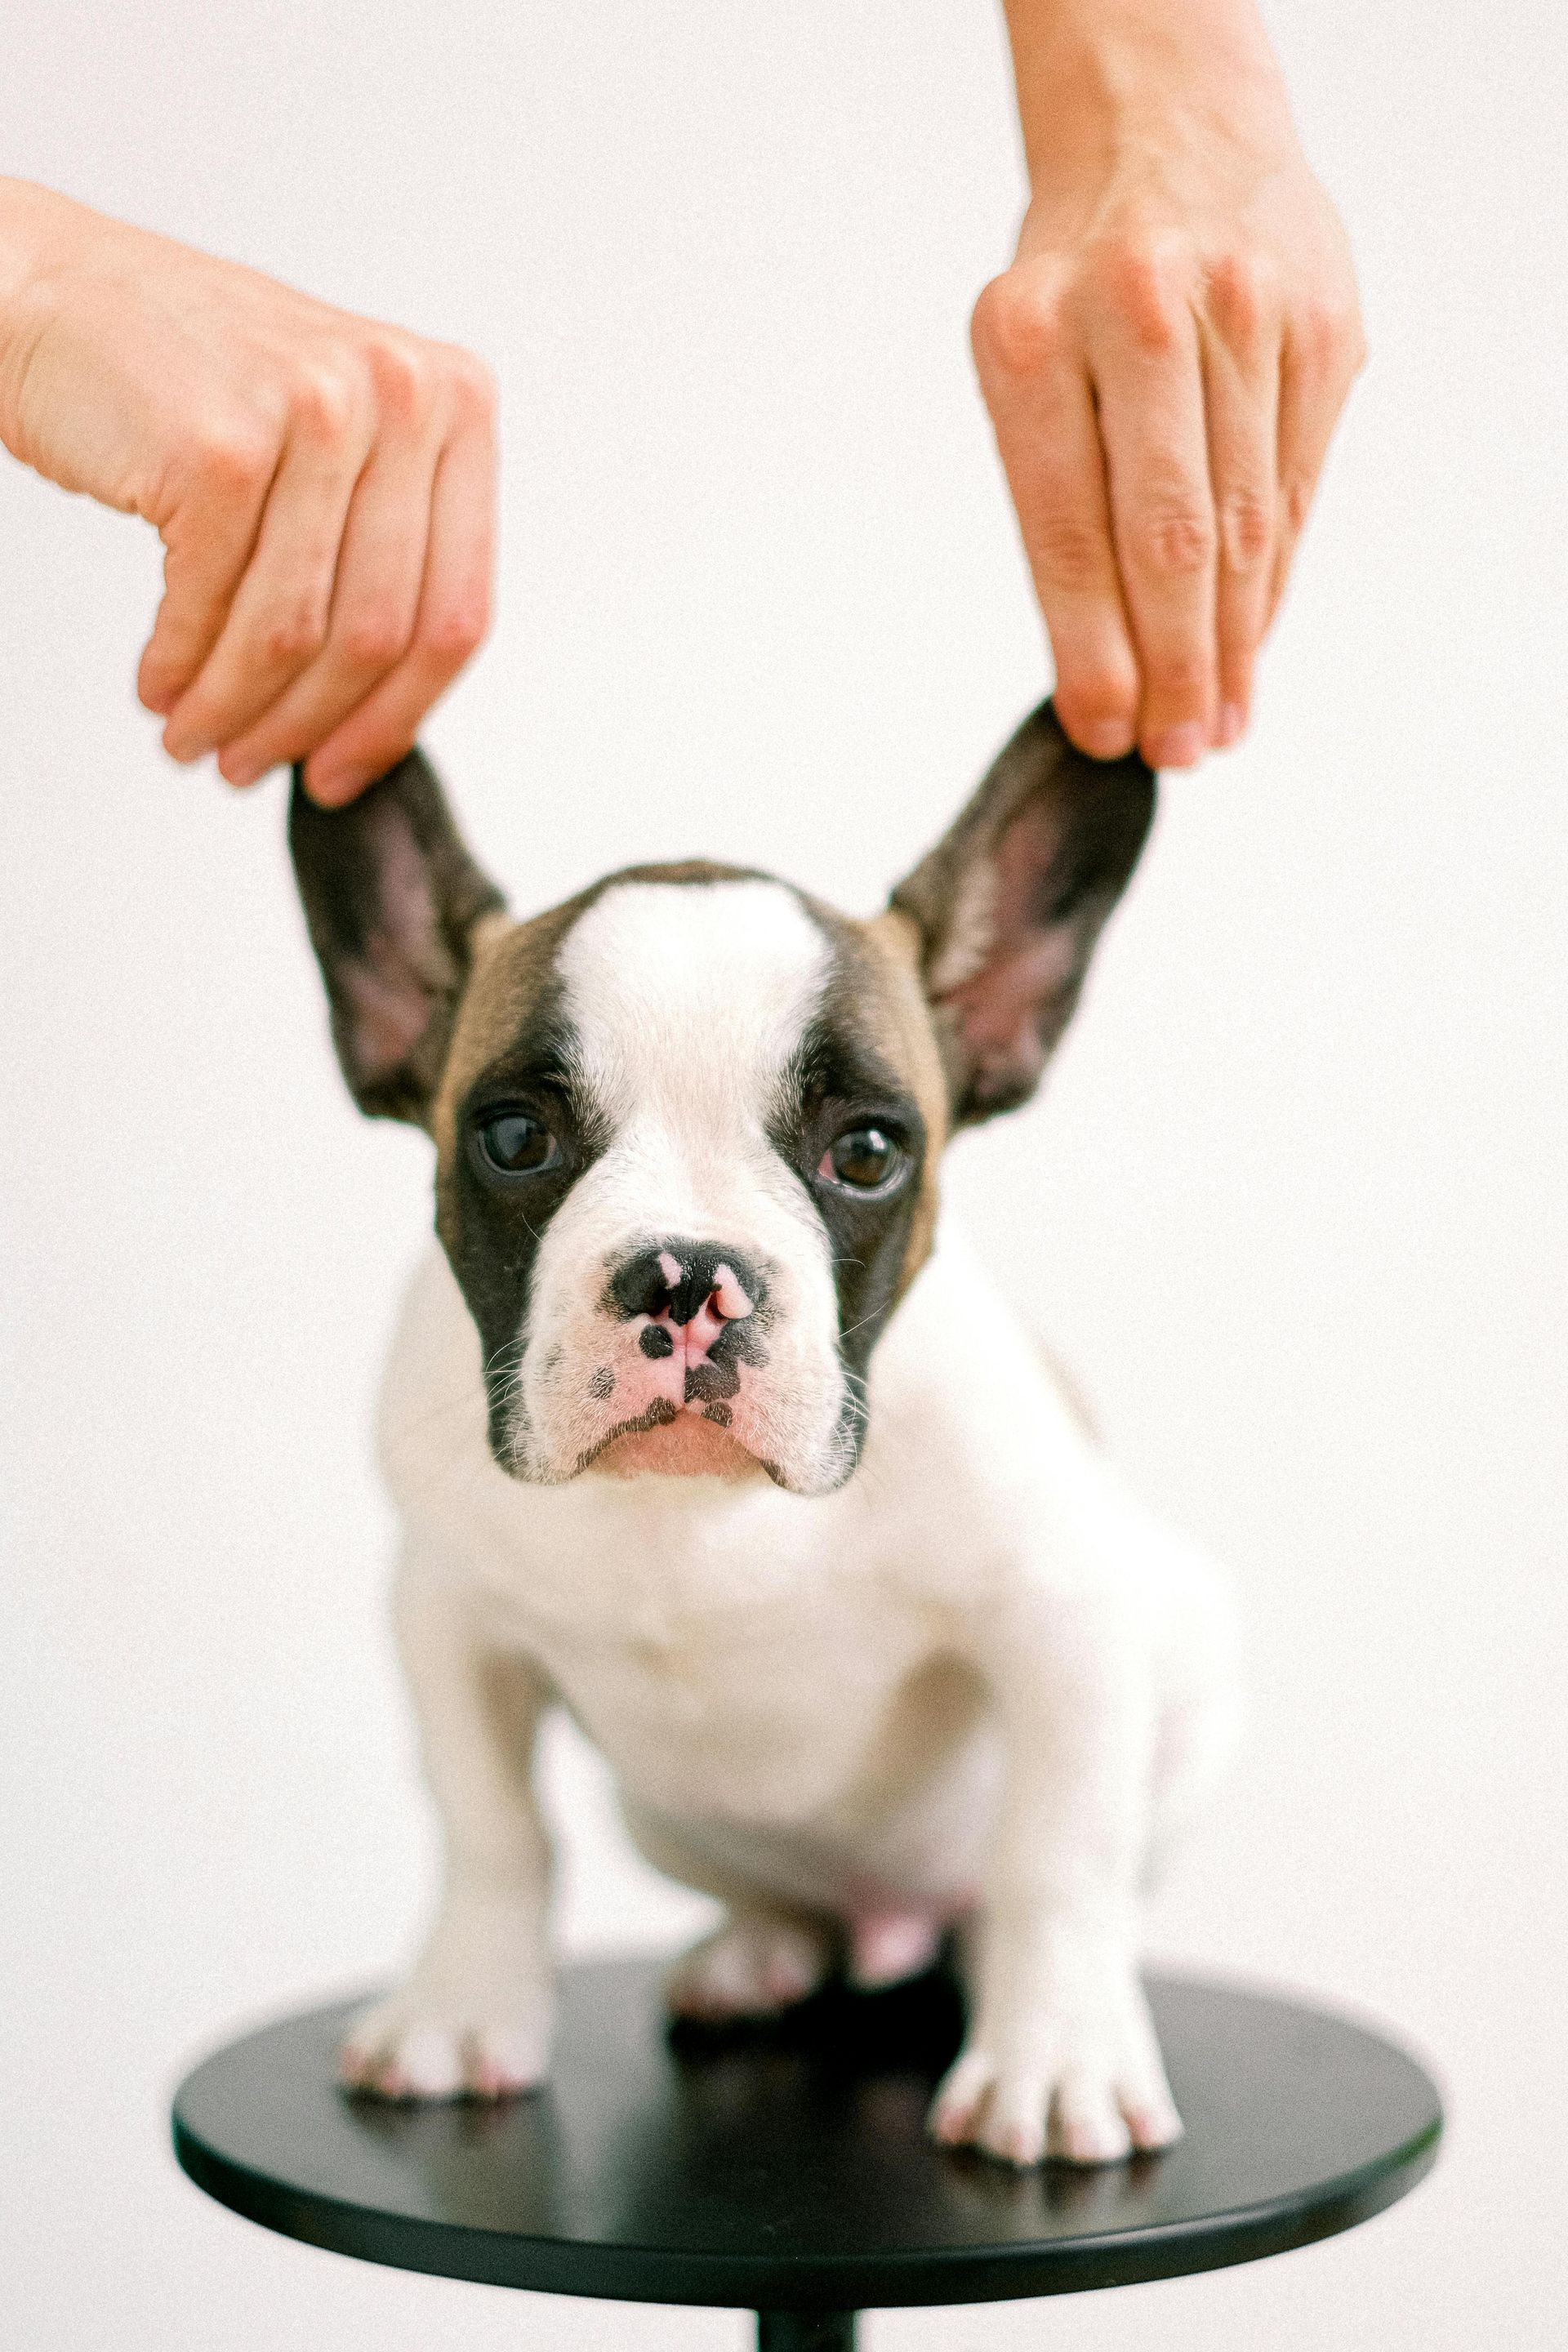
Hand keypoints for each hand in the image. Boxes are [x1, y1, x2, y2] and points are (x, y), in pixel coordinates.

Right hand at [0, 180, 495, 803]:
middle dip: (306, 727)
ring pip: (294, 633)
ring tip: (194, 738)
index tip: (346, 768)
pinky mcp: (224, 446)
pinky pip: (213, 606)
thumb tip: (382, 709)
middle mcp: (401, 395)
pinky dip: (182, 666)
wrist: (51, 290)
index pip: (456, 609)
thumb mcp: (333, 436)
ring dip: (234, 710)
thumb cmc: (188, 373)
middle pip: (378, 636)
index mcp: (454, 401)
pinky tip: (159, 684)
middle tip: (249, 766)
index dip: (397, 716)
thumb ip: (381, 542)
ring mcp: (315, 413)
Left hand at [973, 3, 1364, 767]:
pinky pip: (1292, 486)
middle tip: (1175, 751)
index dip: (1090, 650)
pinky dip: (1272, 576)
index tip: (1104, 732)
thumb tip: (1100, 667)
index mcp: (1030, 334)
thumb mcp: (1020, 360)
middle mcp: (1137, 314)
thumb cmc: (1075, 276)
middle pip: (1168, 538)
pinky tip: (1253, 641)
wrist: (1167, 130)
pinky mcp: (1318, 327)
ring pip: (1243, 521)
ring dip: (1234, 641)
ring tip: (1218, 722)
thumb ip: (1058, 498)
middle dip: (1174, 665)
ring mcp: (1243, 314)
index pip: (1068, 531)